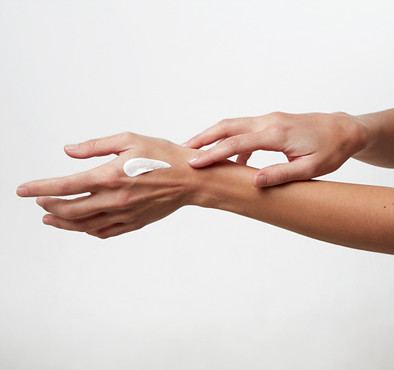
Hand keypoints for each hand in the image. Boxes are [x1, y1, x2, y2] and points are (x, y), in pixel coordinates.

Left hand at [16, 132, 198, 238]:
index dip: (39, 188)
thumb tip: (67, 150)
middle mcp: (114, 199)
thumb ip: (95, 146)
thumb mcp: (130, 140)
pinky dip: (87, 231)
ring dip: (62, 223)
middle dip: (49, 206)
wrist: (192, 179)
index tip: (22, 190)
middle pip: (70, 210)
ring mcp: (124, 214)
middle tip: (38, 201)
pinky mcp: (134, 222)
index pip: (65, 186)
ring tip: (49, 219)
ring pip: (84, 225)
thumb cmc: (164, 156)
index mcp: (111, 176)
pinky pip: (105, 232)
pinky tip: (81, 227)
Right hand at [185, 111, 366, 186]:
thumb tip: (254, 181)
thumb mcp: (311, 168)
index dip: (213, 153)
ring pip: (234, 125)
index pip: (237, 143)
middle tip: (183, 149)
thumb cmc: (331, 150)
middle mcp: (269, 121)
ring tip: (198, 152)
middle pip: (228, 126)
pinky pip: (245, 129)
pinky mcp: (272, 122)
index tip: (194, 162)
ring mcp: (270, 119)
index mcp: (277, 134)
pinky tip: (231, 160)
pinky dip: (232, 141)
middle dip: (204, 137)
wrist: (345, 129)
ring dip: (214, 136)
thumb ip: (282, 174)